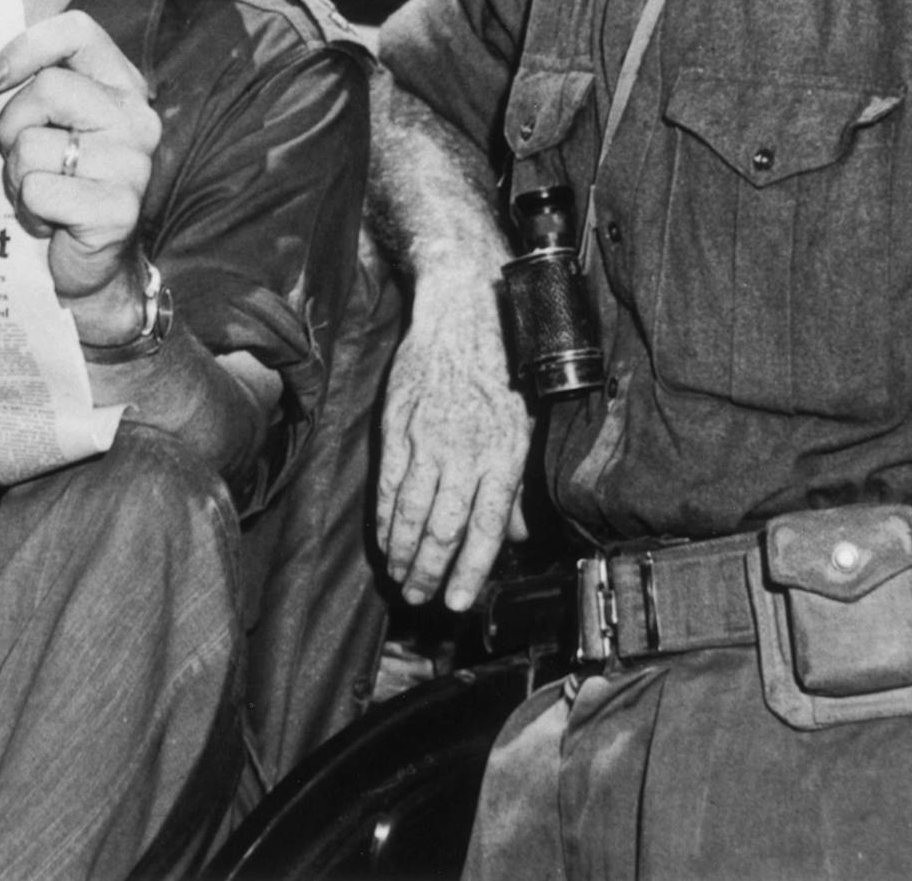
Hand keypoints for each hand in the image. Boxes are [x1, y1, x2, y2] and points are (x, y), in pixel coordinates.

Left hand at [0, 10, 158, 340]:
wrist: (88, 266)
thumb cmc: (58, 185)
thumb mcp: (48, 126)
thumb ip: (31, 89)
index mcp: (121, 86)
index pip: (78, 32)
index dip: (28, 48)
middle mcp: (136, 118)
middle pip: (48, 88)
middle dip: (13, 126)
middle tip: (22, 158)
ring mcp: (132, 164)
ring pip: (34, 145)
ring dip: (18, 177)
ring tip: (38, 195)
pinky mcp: (118, 209)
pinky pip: (40, 191)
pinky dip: (30, 210)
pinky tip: (50, 222)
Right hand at [376, 268, 530, 609]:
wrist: (464, 310)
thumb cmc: (503, 365)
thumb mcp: (528, 422)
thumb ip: (518, 483)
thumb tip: (515, 533)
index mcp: (503, 454)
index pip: (485, 527)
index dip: (470, 570)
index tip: (457, 602)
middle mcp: (464, 452)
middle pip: (442, 527)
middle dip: (430, 572)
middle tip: (421, 600)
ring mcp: (427, 439)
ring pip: (410, 510)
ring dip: (403, 552)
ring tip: (400, 579)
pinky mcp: (398, 424)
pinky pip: (388, 482)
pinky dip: (384, 517)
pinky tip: (383, 539)